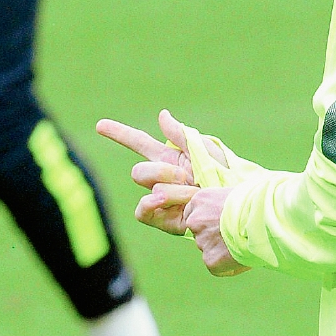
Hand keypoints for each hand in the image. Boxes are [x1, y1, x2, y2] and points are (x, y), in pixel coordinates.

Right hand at [96, 110, 231, 238]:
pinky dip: (150, 205)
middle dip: (162, 171)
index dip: (119, 134)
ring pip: (146, 188)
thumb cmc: (227, 176)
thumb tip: (162, 115)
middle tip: (188, 176)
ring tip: (191, 193)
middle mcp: (162, 178)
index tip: (100, 125)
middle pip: (140, 171)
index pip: (138, 143)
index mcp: (170, 158)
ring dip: (170, 188)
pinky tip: (165, 201)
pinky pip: (143, 212)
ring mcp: (161, 200)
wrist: (235, 205)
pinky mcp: (164, 220)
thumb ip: (182, 135)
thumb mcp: (206, 150)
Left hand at [184, 187, 248, 276]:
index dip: (210, 219)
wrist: (261, 217)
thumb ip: (224, 204)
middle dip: (214, 235)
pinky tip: (244, 256)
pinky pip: (217, 267)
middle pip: (201, 232)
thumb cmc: (255, 201)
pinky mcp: (210, 260)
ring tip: (244, 244)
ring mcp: (201, 241)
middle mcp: (194, 221)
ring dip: (222, 250)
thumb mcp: (233, 193)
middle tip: (236, 234)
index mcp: (199, 200)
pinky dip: (229, 266)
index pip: (196, 213)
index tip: (224, 222)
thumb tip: (228, 213)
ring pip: (209, 249)